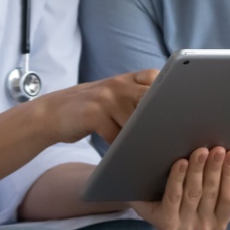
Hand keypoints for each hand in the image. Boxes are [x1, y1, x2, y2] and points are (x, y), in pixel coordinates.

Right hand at [31, 69, 158, 145]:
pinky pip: (116, 135)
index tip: (176, 107)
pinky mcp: (93, 115)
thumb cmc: (90, 108)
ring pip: (134, 122)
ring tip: (144, 148)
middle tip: (168, 133)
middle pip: (148, 99)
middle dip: (158, 116)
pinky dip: (120, 146)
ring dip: (139, 137)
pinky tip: (120, 152)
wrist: (52, 112)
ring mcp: (104, 99)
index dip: (167, 90)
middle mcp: (116, 85)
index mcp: (124, 79)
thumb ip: (134, 96)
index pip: (154, 77)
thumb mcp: (111, 94)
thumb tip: (168, 114)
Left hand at [131, 146, 229, 229]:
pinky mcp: (164, 224)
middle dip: (215, 169)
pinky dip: (178, 179)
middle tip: (216, 148)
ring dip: (198, 171)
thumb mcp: (212, 186)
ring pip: (193, 194)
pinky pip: (173, 198)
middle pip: (211, 194)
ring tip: (200, 151)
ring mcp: (182, 229)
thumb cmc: (186, 188)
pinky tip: (181, 163)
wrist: (147, 197)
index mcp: (218, 222)